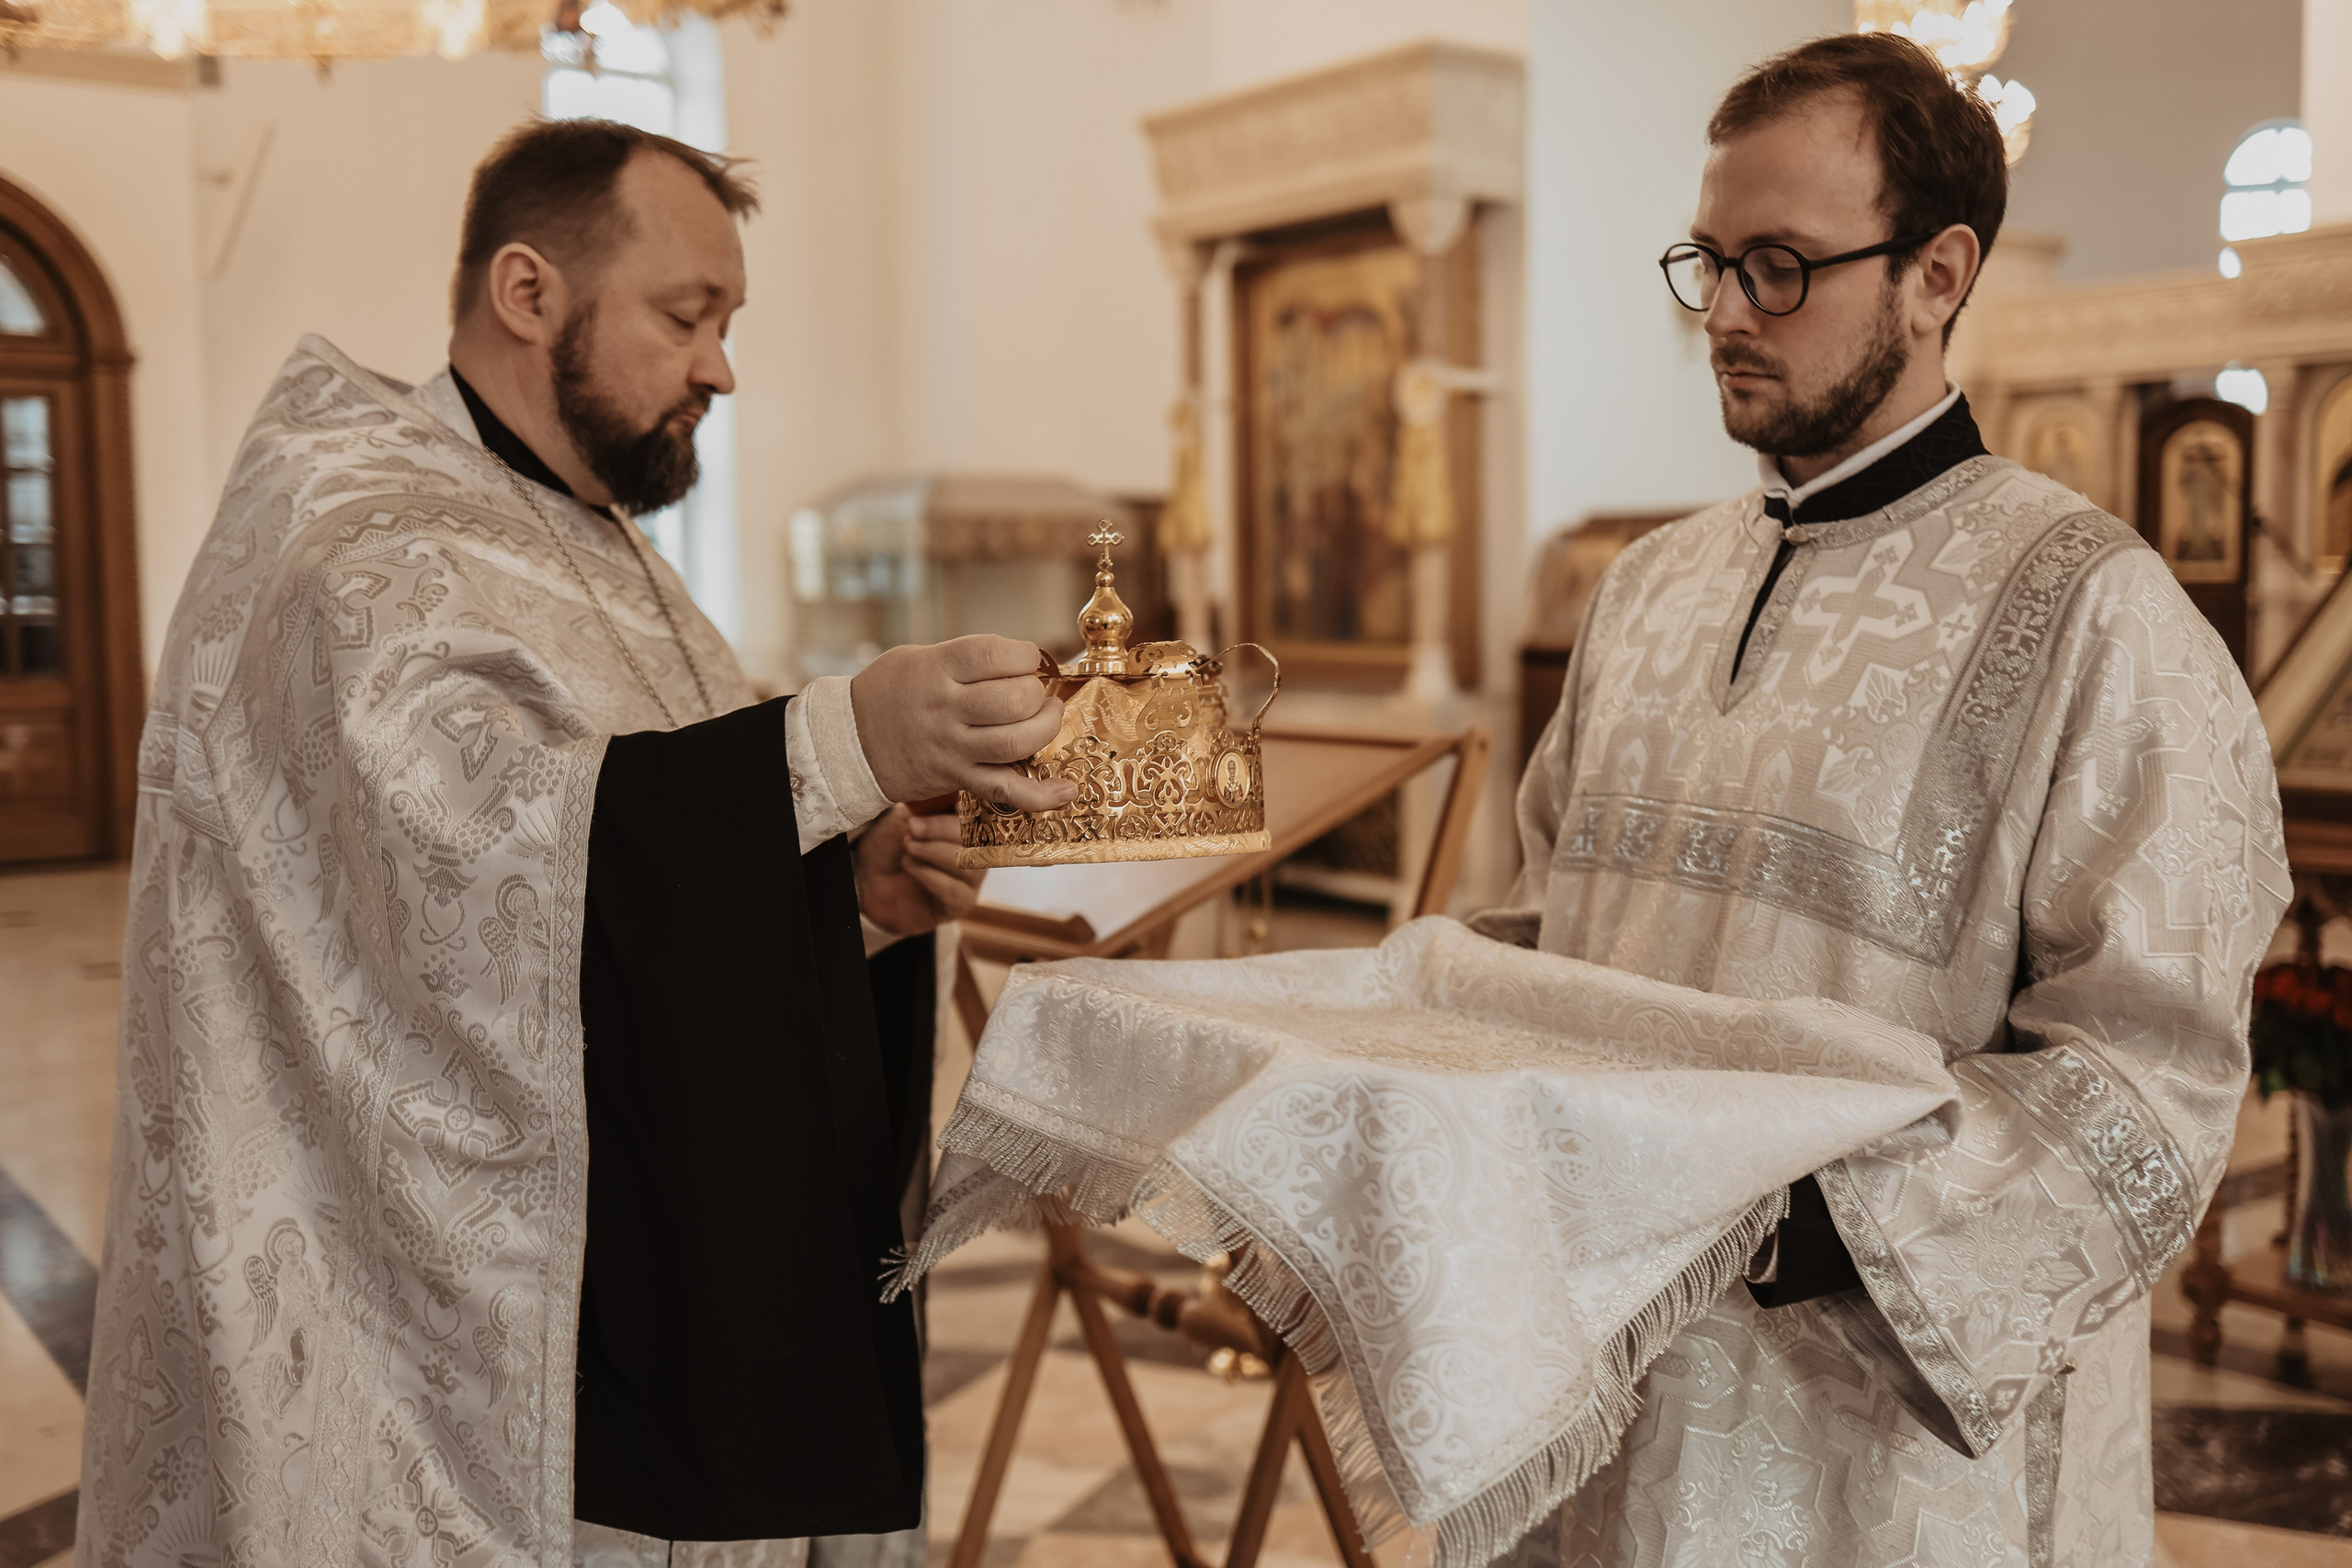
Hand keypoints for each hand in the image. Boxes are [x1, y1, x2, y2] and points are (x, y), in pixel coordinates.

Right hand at [850, 635, 1079, 812]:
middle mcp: (945, 708)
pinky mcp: (956, 779)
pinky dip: (1042, 795)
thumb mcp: (919, 657)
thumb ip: (967, 659)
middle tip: (1034, 692)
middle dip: (1038, 693)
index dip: (1025, 655)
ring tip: (1046, 718)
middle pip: (1014, 700)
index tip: (1028, 659)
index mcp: (936, 668)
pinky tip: (1067, 791)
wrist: (848, 742)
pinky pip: (1005, 790)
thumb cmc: (890, 691)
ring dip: (1046, 727)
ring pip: (1016, 741)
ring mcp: (952, 747)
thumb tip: (1024, 662)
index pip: (994, 654)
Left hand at [854, 805, 983, 937]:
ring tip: (908, 845)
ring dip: (934, 851)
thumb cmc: (889, 844)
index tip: (952, 801)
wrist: (866, 880)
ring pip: (970, 864)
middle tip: (914, 826)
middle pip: (981, 839)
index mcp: (969, 823)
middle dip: (944, 829)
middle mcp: (978, 850)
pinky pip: (954, 890)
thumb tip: (952, 789)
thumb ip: (931, 804)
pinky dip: (929, 874)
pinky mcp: (959, 904)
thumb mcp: (906, 815)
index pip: (986, 812)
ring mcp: (971, 879)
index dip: (974, 806)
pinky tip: (909, 865)